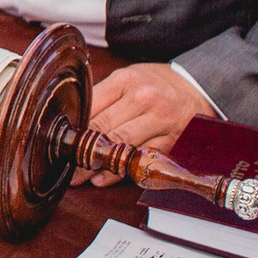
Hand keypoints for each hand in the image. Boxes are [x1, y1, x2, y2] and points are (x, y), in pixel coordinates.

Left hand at [75, 64, 212, 186]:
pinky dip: (121, 172)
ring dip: (97, 165)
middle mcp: (144, 99)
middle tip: (63, 165)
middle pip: (103, 129)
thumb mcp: (128, 78)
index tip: (59, 140)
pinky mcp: (171, 141)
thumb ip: (103, 97)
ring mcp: (160, 121)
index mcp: (127, 80)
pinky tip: (103, 178)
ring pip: (121, 147)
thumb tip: (74, 123)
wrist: (198, 87)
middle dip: (79, 151)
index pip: (92, 106)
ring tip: (78, 176)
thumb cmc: (155, 84)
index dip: (73, 127)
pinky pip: (141, 160)